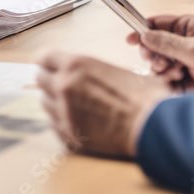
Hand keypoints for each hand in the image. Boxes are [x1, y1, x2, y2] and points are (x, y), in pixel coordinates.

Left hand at [37, 52, 169, 158]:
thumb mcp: (121, 71)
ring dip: (54, 100)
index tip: (49, 64)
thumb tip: (97, 76)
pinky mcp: (70, 136)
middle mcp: (65, 87)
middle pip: (40, 79)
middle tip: (59, 82)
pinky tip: (74, 120)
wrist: (153, 128)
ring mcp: (65, 113)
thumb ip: (97, 72)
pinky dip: (60, 121)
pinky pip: (53, 125)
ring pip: (44, 102)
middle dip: (48, 79)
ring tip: (70, 102)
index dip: (48, 61)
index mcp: (77, 65)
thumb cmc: (146, 97)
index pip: (44, 57)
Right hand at [126, 15, 193, 92]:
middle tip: (162, 63)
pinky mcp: (187, 81)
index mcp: (187, 27)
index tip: (129, 39)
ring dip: (162, 70)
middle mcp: (183, 43)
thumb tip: (143, 35)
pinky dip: (167, 84)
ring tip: (178, 73)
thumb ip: (167, 43)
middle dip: (153, 55)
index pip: (157, 24)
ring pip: (158, 66)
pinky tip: (177, 84)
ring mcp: (185, 62)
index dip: (141, 30)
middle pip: (153, 47)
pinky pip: (167, 82)